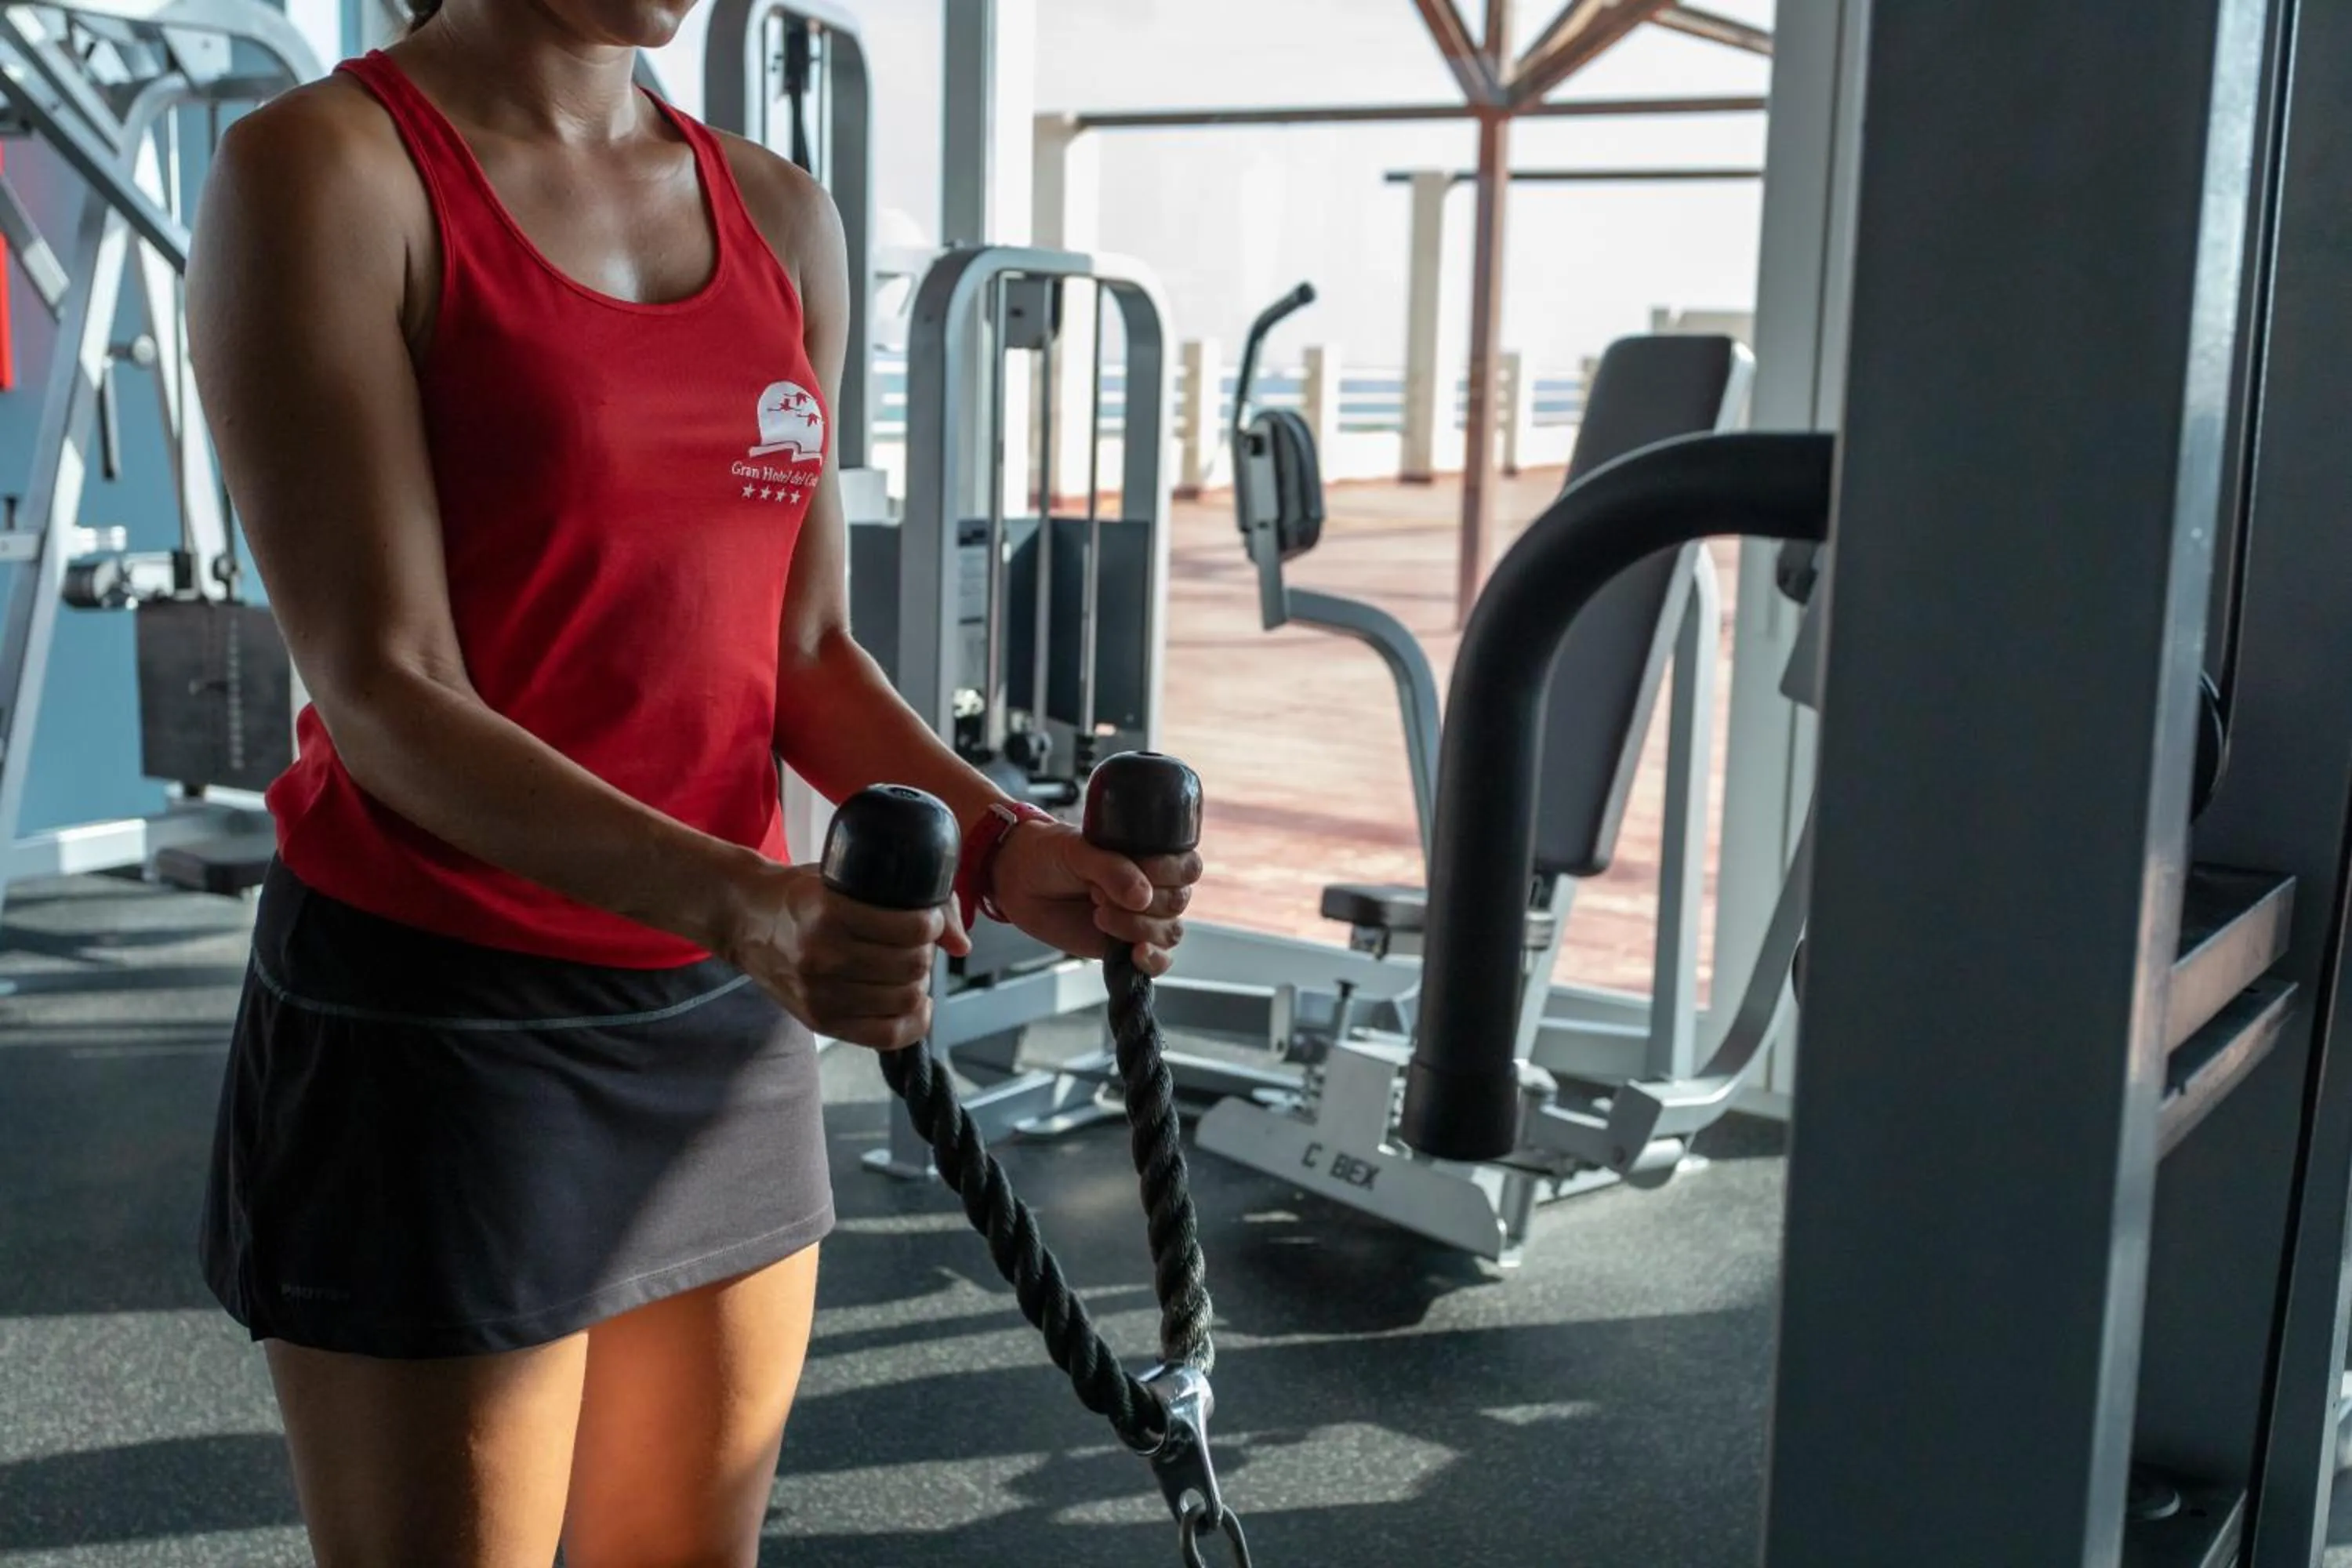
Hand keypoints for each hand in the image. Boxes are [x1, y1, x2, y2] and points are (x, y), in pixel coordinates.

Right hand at [719, 861, 971, 1049]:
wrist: (746, 919)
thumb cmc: (805, 894)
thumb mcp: (846, 878)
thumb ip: (909, 901)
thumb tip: (961, 944)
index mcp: (829, 912)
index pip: (910, 930)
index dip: (932, 924)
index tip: (926, 919)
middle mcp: (823, 956)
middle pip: (912, 968)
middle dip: (924, 954)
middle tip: (915, 944)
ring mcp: (819, 994)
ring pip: (904, 1000)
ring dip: (919, 983)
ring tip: (908, 968)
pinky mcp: (819, 1020)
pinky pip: (886, 1036)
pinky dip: (914, 1022)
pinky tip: (917, 1004)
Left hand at [988, 820, 1202, 976]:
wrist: (1018, 882)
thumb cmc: (1049, 855)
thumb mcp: (1078, 851)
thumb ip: (1110, 869)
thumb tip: (1143, 897)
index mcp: (1150, 855)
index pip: (1187, 867)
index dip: (1168, 872)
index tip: (1138, 870)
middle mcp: (1153, 886)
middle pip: (1178, 902)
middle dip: (1143, 902)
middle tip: (1098, 893)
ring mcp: (1142, 918)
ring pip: (1170, 932)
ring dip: (1138, 927)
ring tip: (1099, 914)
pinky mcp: (1127, 946)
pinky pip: (1159, 961)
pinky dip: (1153, 961)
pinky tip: (1134, 953)